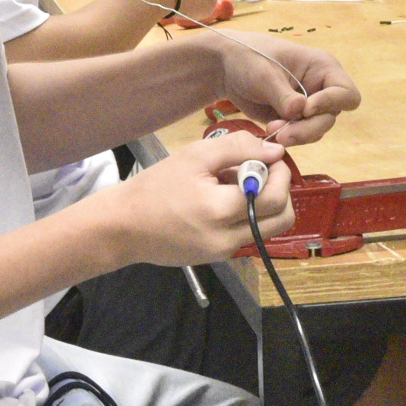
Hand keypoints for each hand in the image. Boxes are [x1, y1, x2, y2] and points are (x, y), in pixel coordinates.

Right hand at [114, 129, 290, 267]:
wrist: (124, 226)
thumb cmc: (155, 187)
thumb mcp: (195, 156)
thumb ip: (239, 148)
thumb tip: (275, 150)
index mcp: (220, 211)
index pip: (275, 196)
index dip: (281, 173)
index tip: (270, 157)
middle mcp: (228, 239)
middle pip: (282, 219)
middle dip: (280, 191)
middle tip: (262, 171)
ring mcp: (225, 252)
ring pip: (268, 228)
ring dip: (265, 204)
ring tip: (237, 185)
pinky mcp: (219, 257)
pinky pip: (248, 234)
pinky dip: (247, 215)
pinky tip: (222, 199)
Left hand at [213, 31, 359, 145]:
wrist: (227, 68)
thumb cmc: (248, 58)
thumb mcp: (264, 74)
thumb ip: (283, 94)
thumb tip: (300, 111)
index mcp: (322, 67)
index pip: (346, 93)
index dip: (331, 103)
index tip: (306, 109)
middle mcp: (321, 88)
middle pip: (331, 117)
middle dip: (308, 128)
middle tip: (282, 133)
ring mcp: (309, 105)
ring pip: (317, 130)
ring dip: (297, 135)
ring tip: (271, 129)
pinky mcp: (295, 119)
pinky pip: (302, 135)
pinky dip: (289, 138)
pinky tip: (270, 132)